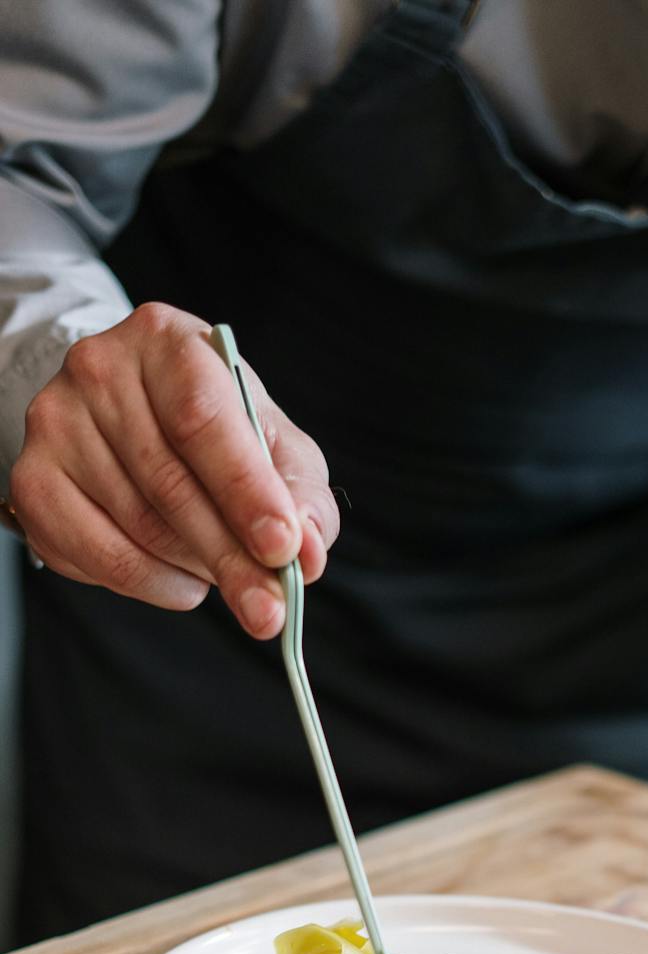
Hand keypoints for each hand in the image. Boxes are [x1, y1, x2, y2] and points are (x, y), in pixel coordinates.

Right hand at [9, 303, 338, 638]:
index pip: (204, 419)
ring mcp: (56, 424)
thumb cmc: (214, 429)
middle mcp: (99, 369)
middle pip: (170, 482)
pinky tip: (182, 581)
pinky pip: (100, 555)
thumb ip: (300, 495)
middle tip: (269, 610)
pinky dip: (153, 583)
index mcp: (167, 341)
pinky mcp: (33, 480)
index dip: (245, 489)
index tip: (281, 547)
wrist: (127, 415)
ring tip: (226, 575)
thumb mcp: (272, 444)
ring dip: (196, 569)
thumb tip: (306, 550)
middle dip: (231, 558)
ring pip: (139, 526)